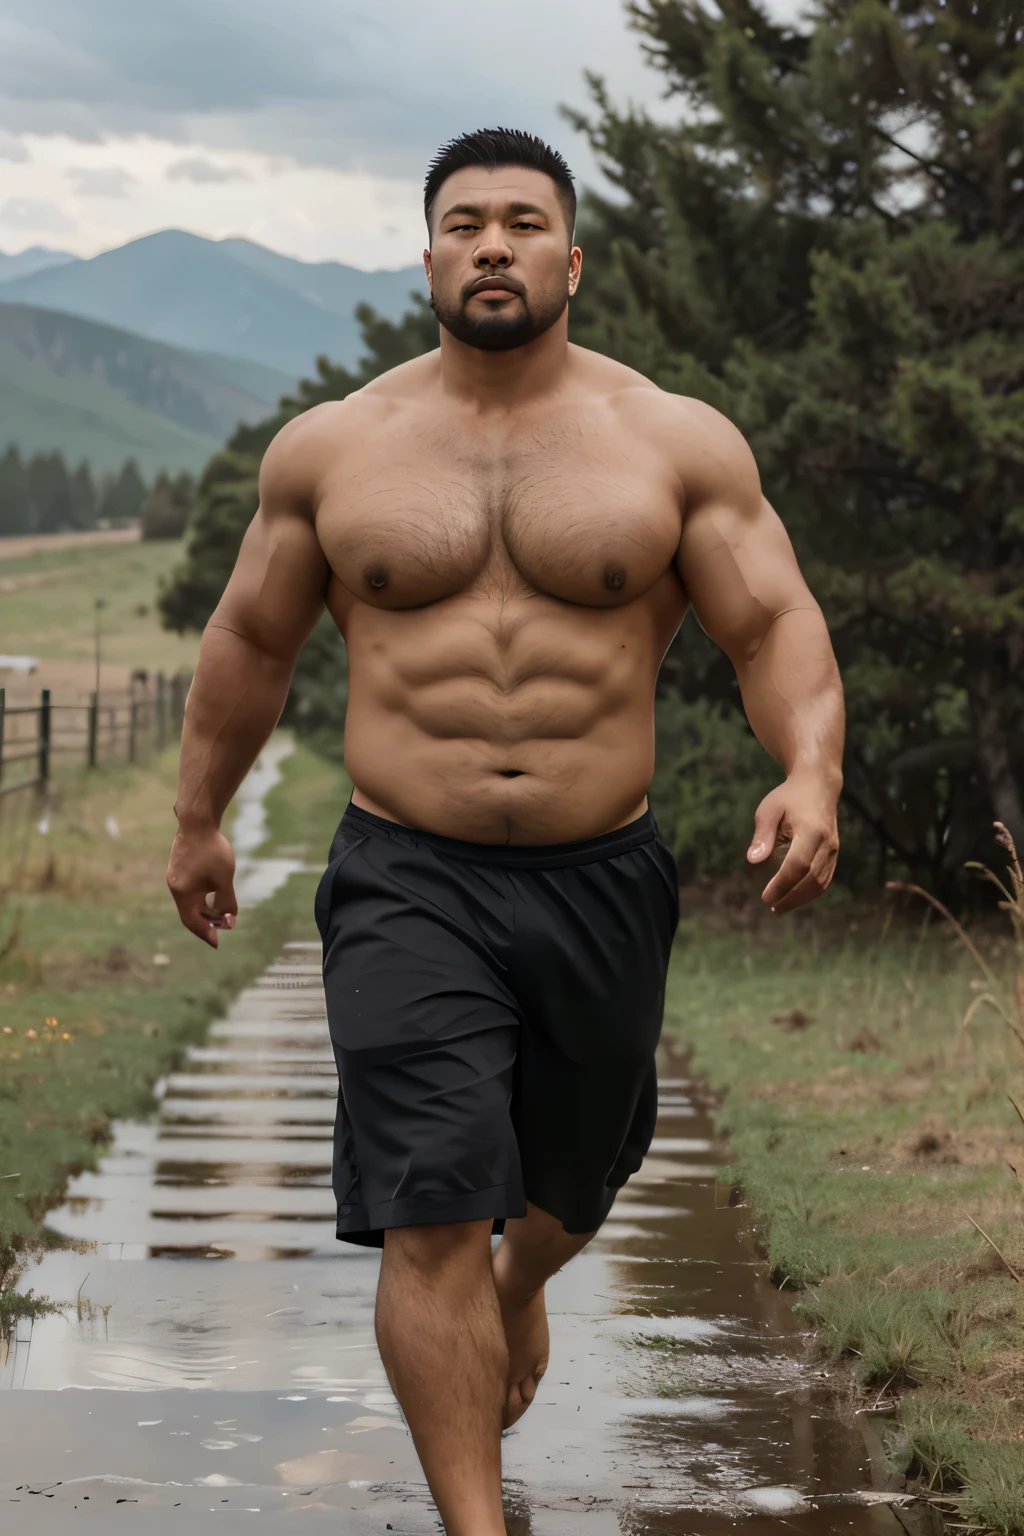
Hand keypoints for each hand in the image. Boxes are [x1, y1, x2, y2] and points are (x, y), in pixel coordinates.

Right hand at [167, 826, 237, 946]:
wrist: (197, 822)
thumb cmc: (212, 852)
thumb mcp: (224, 880)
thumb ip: (226, 902)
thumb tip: (229, 921)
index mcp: (183, 894)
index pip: (192, 921)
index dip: (205, 933)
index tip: (217, 943)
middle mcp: (175, 887)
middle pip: (189, 913)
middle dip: (206, 923)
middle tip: (221, 930)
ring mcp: (175, 876)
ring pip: (189, 901)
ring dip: (204, 909)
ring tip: (220, 914)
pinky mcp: (179, 867)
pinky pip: (189, 889)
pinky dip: (201, 897)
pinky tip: (213, 893)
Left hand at [746, 774, 838, 913]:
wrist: (819, 784)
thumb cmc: (789, 796)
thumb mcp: (769, 809)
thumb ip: (763, 835)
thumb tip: (753, 861)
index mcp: (811, 831)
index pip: (798, 865)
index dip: (782, 885)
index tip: (766, 897)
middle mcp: (827, 842)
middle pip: (811, 879)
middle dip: (791, 897)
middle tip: (772, 907)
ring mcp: (834, 849)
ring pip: (821, 883)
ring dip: (801, 898)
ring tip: (780, 906)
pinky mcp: (834, 853)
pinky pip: (825, 878)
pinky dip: (811, 892)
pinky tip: (794, 896)